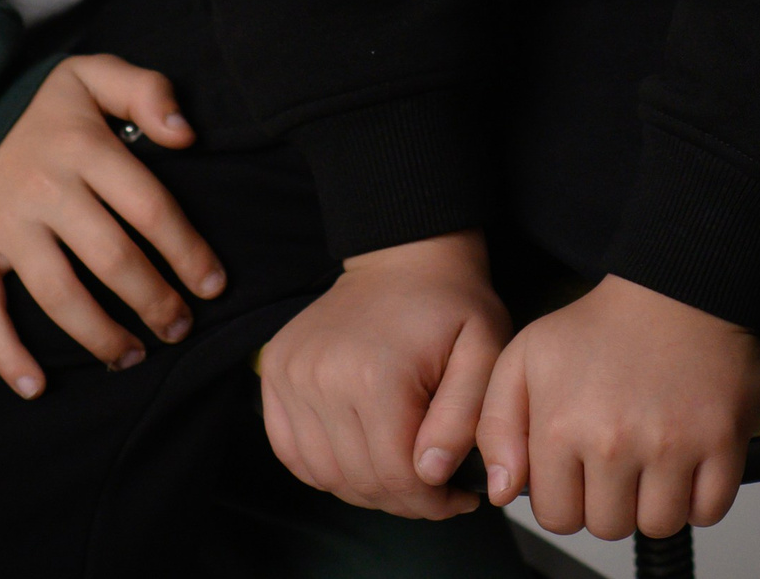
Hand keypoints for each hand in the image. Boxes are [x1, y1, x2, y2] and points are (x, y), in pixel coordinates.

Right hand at [0, 53, 221, 398]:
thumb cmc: (43, 107)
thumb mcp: (94, 74)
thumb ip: (146, 91)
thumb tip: (186, 134)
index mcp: (83, 145)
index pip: (149, 207)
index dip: (188, 252)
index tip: (213, 286)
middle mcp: (44, 187)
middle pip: (111, 258)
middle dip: (154, 302)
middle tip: (179, 329)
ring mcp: (3, 223)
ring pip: (59, 294)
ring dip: (100, 336)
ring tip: (132, 356)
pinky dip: (6, 355)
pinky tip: (36, 387)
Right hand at [259, 232, 508, 519]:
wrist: (402, 257)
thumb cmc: (450, 306)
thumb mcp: (485, 351)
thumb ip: (465, 417)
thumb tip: (433, 474)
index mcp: (375, 375)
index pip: (397, 478)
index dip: (433, 502)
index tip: (458, 496)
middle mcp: (321, 378)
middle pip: (360, 482)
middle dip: (404, 499)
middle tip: (434, 486)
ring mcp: (290, 374)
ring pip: (326, 476)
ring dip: (366, 488)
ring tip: (401, 469)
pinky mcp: (275, 372)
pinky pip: (292, 453)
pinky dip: (326, 468)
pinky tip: (361, 451)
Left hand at [479, 275, 759, 539]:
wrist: (674, 286)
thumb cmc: (603, 324)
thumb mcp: (526, 357)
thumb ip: (497, 426)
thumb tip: (501, 491)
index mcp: (562, 425)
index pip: (556, 517)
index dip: (567, 495)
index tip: (578, 467)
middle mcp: (614, 441)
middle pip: (608, 527)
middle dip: (610, 499)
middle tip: (619, 452)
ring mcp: (671, 445)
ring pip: (658, 526)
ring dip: (655, 501)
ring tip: (652, 454)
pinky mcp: (721, 442)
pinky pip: (708, 513)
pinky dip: (700, 496)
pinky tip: (686, 457)